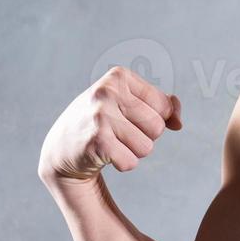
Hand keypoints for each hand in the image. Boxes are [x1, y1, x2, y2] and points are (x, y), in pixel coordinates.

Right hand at [37, 66, 181, 186]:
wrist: (61, 149)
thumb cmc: (102, 123)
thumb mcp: (129, 104)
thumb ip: (162, 107)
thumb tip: (178, 123)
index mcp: (118, 76)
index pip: (163, 106)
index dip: (151, 119)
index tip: (126, 117)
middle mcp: (107, 92)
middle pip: (157, 127)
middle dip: (143, 137)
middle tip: (117, 133)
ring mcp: (100, 116)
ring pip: (147, 147)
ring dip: (133, 152)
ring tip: (111, 143)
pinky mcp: (97, 141)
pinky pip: (131, 162)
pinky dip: (122, 164)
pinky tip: (103, 155)